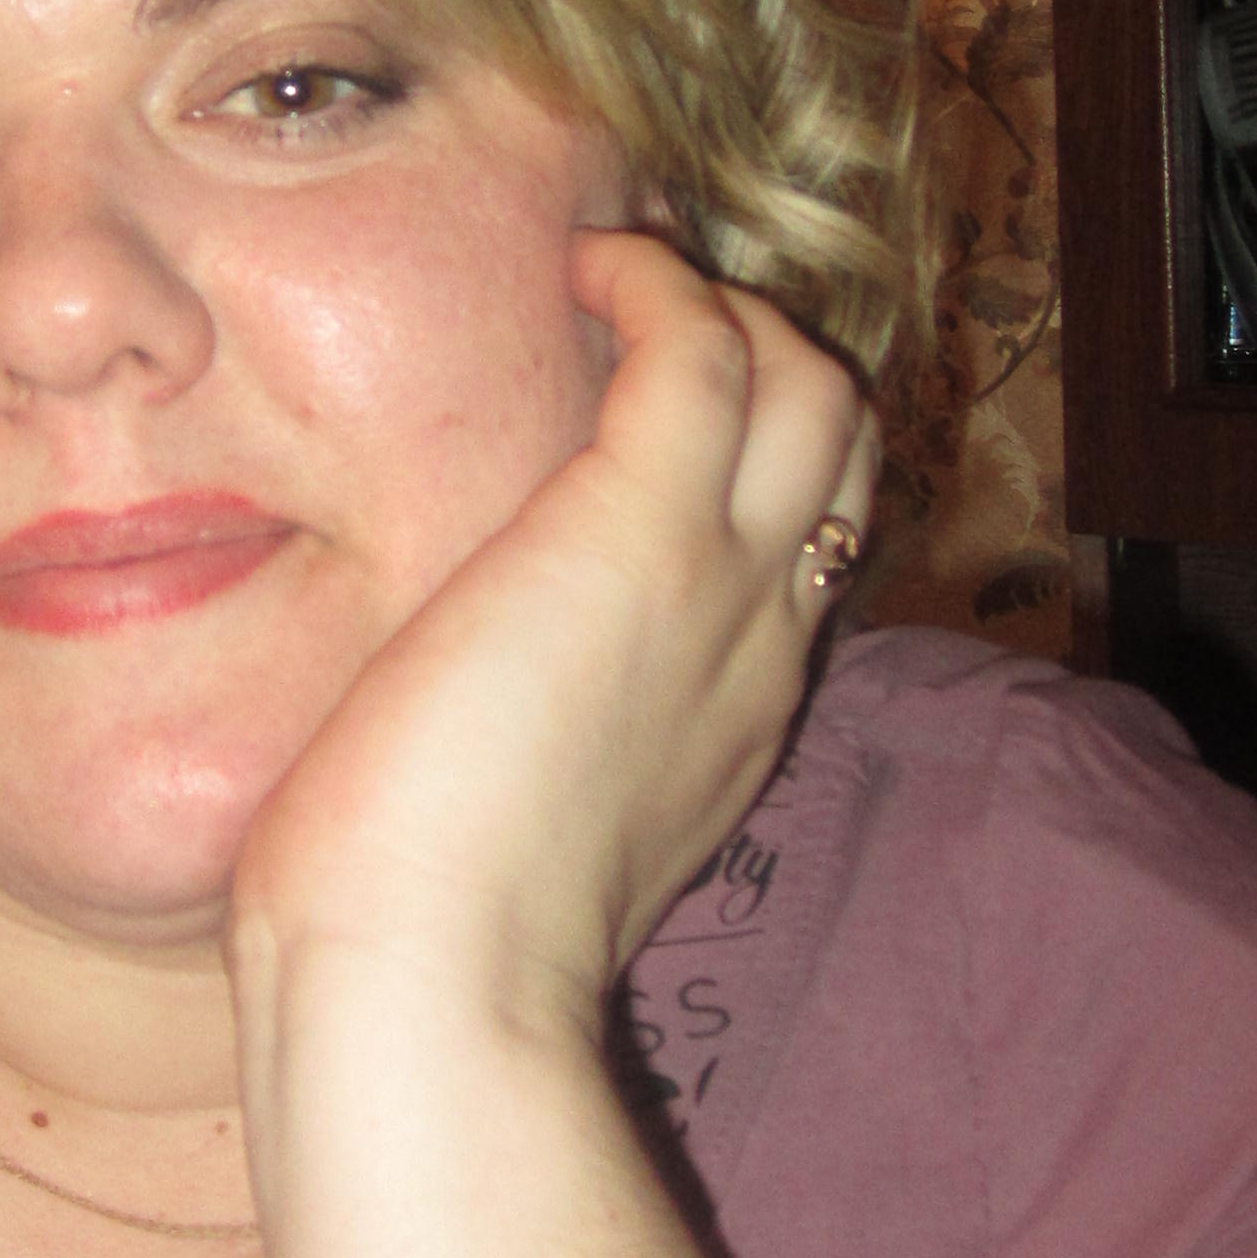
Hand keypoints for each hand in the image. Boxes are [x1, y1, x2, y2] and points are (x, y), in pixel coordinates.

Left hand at [224, 232, 874, 1057]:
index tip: (646, 423)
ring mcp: (719, 585)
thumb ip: (522, 753)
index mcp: (727, 723)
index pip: (796, 555)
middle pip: (841, 455)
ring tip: (615, 282)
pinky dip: (660, 283)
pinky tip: (583, 266)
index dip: (748, 467)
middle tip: (642, 327)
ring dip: (726, 310)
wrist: (432, 992)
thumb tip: (439, 725)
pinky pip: (707, 346)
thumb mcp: (508, 827)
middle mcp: (757, 648)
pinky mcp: (642, 528)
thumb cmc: (415, 944)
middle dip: (767, 365)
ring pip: (813, 388)